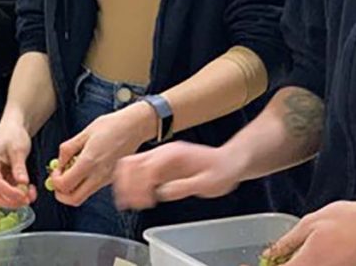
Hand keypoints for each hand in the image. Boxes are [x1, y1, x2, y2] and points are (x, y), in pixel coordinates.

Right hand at [0, 117, 35, 208]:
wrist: (12, 129)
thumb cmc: (12, 135)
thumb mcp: (18, 149)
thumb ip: (19, 166)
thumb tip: (22, 182)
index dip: (10, 193)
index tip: (24, 196)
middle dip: (12, 201)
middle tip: (29, 199)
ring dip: (15, 201)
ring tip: (31, 194)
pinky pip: (5, 194)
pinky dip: (16, 196)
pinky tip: (28, 190)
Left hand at [52, 103, 155, 206]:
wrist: (134, 127)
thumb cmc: (113, 126)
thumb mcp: (85, 133)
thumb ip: (68, 149)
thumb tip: (59, 162)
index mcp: (89, 162)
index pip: (65, 185)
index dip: (55, 180)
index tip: (55, 171)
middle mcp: (98, 175)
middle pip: (74, 199)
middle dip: (61, 194)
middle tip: (59, 181)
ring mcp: (106, 179)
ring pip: (84, 196)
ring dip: (73, 189)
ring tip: (72, 171)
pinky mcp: (111, 179)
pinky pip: (93, 188)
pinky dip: (84, 184)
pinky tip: (84, 169)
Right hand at [113, 140, 242, 209]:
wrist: (230, 161)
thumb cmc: (222, 171)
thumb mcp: (207, 184)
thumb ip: (184, 187)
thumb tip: (163, 193)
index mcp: (173, 154)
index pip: (146, 168)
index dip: (140, 187)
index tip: (142, 203)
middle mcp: (163, 152)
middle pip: (131, 163)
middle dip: (125, 184)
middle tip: (127, 204)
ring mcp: (160, 156)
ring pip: (130, 163)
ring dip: (125, 183)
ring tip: (126, 201)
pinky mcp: (160, 163)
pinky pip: (137, 168)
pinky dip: (131, 181)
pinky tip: (135, 196)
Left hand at [267, 201, 355, 265]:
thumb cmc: (348, 220)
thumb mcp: (310, 222)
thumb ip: (288, 241)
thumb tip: (269, 254)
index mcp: (309, 262)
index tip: (250, 264)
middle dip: (279, 265)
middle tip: (271, 258)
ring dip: (292, 264)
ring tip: (285, 254)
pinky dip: (305, 264)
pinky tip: (303, 254)